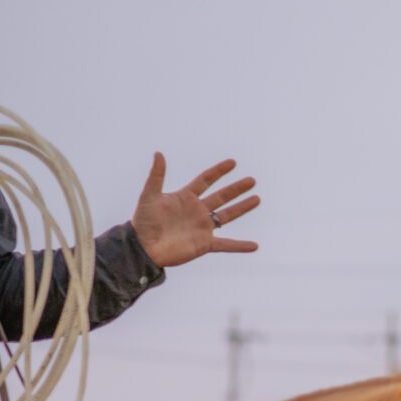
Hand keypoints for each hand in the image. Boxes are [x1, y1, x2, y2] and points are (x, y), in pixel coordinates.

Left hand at [131, 154, 260, 267]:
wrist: (143, 247)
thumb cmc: (143, 222)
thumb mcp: (149, 196)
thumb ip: (156, 176)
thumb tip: (159, 153)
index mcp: (185, 198)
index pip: (205, 180)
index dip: (218, 171)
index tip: (232, 163)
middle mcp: (197, 211)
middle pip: (221, 196)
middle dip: (236, 188)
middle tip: (252, 180)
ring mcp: (202, 227)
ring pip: (227, 216)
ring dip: (242, 208)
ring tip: (257, 199)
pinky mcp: (205, 244)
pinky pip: (226, 245)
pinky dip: (240, 246)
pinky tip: (254, 246)